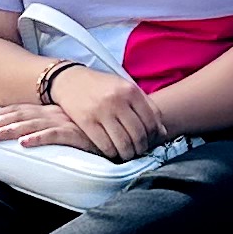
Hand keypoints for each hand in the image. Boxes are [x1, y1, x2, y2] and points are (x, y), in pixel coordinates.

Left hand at [0, 100, 103, 150]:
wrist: (121, 124)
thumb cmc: (94, 129)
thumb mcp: (67, 127)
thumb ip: (51, 130)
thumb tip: (30, 136)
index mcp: (49, 111)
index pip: (18, 110)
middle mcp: (53, 113)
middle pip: (19, 115)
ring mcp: (64, 122)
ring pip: (31, 124)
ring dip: (10, 130)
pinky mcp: (76, 133)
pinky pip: (54, 135)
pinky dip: (39, 138)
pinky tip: (25, 143)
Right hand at [38, 62, 164, 158]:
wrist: (70, 80)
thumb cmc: (101, 86)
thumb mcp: (125, 88)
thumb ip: (145, 106)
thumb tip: (162, 132)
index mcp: (130, 90)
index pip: (151, 120)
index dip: (154, 136)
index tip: (150, 141)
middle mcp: (117, 100)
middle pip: (138, 134)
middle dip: (141, 148)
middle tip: (139, 151)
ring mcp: (101, 111)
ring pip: (123, 143)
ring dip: (128, 154)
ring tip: (127, 154)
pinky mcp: (86, 122)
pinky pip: (105, 145)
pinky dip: (112, 153)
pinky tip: (112, 152)